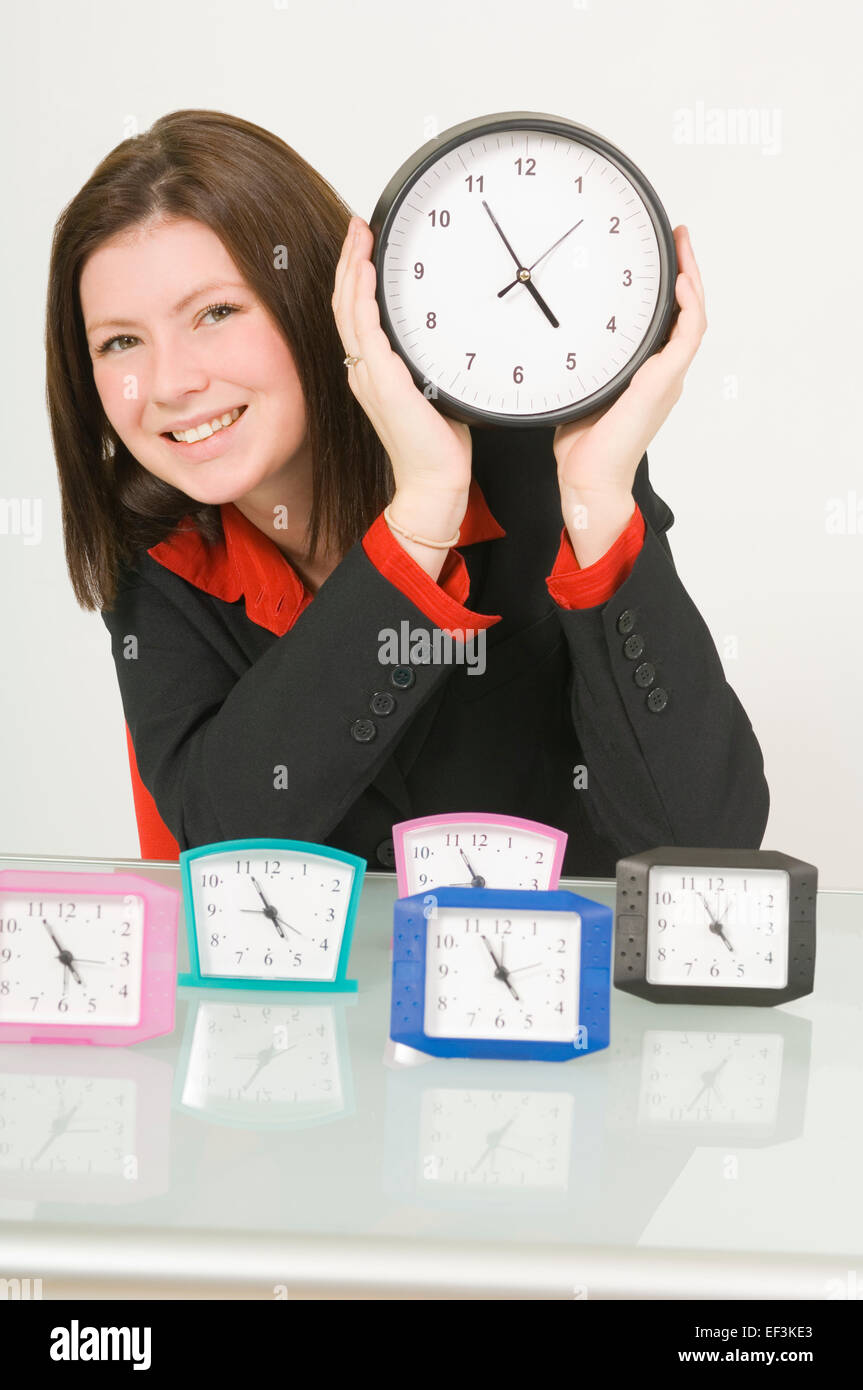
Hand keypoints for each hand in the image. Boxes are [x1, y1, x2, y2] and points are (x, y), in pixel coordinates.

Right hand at [331, 216, 472, 507]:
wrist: (434, 482)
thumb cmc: (436, 447)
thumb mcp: (435, 392)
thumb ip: (430, 365)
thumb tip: (446, 339)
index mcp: (372, 372)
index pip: (356, 315)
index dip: (354, 278)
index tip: (363, 248)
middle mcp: (363, 371)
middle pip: (345, 304)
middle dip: (349, 261)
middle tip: (357, 227)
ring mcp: (368, 375)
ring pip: (348, 311)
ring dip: (351, 269)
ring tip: (357, 238)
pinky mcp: (381, 381)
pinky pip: (364, 330)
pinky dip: (361, 297)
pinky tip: (364, 272)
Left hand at [552, 225, 706, 505]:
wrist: (589, 478)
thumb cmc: (583, 447)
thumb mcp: (578, 389)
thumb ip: (580, 362)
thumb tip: (555, 335)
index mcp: (647, 374)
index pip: (666, 322)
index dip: (669, 288)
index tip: (661, 257)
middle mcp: (663, 373)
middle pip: (685, 313)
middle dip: (686, 271)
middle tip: (679, 238)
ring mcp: (667, 378)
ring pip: (693, 319)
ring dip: (693, 279)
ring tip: (685, 248)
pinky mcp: (663, 383)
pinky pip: (687, 337)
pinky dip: (689, 307)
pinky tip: (681, 282)